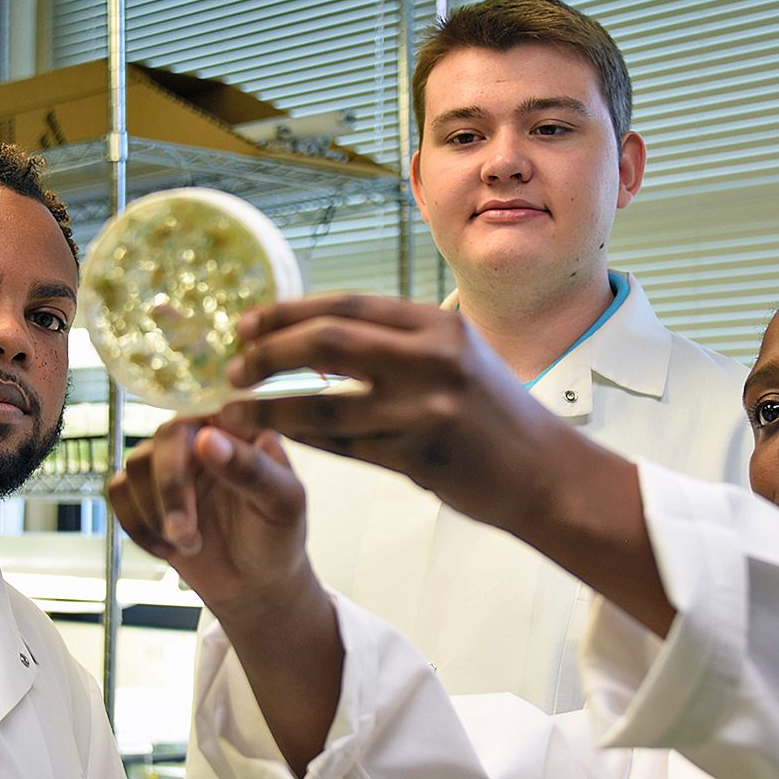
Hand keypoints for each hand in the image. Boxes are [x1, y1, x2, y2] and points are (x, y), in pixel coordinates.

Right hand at [107, 419, 312, 621]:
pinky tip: (168, 549)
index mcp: (241, 427)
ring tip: (189, 545)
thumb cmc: (278, 537)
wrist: (253, 584)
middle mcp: (202, 436)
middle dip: (170, 488)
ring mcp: (172, 463)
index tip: (200, 456)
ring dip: (155, 513)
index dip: (197, 432)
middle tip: (185, 533)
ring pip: (136, 465)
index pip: (210, 407)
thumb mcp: (283, 504)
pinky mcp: (146, 492)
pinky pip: (118, 492)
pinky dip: (138, 526)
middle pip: (166, 437)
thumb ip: (252, 469)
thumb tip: (207, 438)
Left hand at [221, 295, 578, 532]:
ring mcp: (427, 407)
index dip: (288, 312)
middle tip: (233, 367)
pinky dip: (301, 438)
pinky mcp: (419, 454)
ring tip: (235, 409)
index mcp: (439, 325)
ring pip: (322, 401)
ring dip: (268, 405)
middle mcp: (434, 358)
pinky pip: (341, 444)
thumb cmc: (495, 415)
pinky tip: (276, 436)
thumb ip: (399, 343)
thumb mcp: (456, 358)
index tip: (247, 324)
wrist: (545, 473)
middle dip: (268, 352)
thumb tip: (320, 333)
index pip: (346, 306)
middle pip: (326, 342)